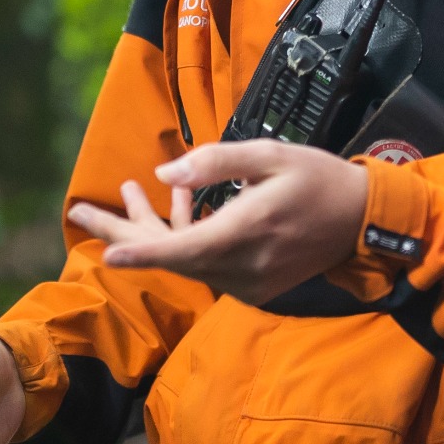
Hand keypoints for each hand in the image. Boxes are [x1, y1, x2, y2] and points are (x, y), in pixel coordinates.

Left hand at [65, 141, 370, 305]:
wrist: (363, 222)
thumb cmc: (317, 178)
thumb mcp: (270, 155)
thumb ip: (216, 163)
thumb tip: (165, 174)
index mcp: (245, 231)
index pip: (182, 249)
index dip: (141, 252)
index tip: (106, 254)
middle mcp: (242, 265)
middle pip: (172, 257)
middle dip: (125, 234)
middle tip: (81, 214)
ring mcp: (248, 282)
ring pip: (188, 262)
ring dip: (155, 233)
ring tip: (128, 194)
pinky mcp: (254, 288)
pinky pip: (208, 268)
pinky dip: (186, 244)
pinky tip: (175, 213)